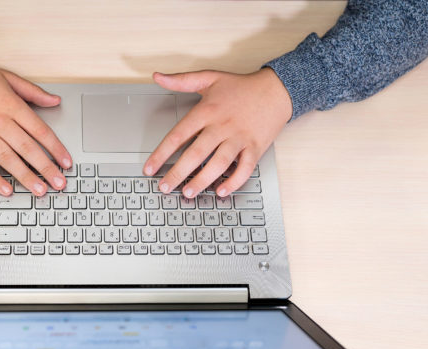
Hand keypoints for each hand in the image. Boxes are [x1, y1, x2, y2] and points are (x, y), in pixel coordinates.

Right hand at [0, 54, 71, 195]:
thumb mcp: (7, 77)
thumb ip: (33, 92)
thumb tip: (55, 101)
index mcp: (10, 105)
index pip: (40, 131)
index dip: (56, 148)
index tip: (66, 162)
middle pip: (27, 148)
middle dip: (46, 168)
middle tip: (59, 183)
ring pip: (7, 159)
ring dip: (25, 177)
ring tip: (40, 190)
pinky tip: (7, 190)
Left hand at [143, 68, 291, 197]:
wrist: (277, 89)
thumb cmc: (242, 87)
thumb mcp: (210, 78)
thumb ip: (181, 80)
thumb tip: (157, 77)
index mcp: (207, 111)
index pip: (178, 135)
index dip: (161, 154)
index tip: (149, 169)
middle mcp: (222, 126)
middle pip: (196, 154)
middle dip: (178, 173)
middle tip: (164, 188)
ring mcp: (240, 138)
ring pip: (219, 164)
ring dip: (202, 180)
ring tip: (188, 192)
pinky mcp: (255, 148)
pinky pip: (245, 168)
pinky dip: (234, 181)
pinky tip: (221, 191)